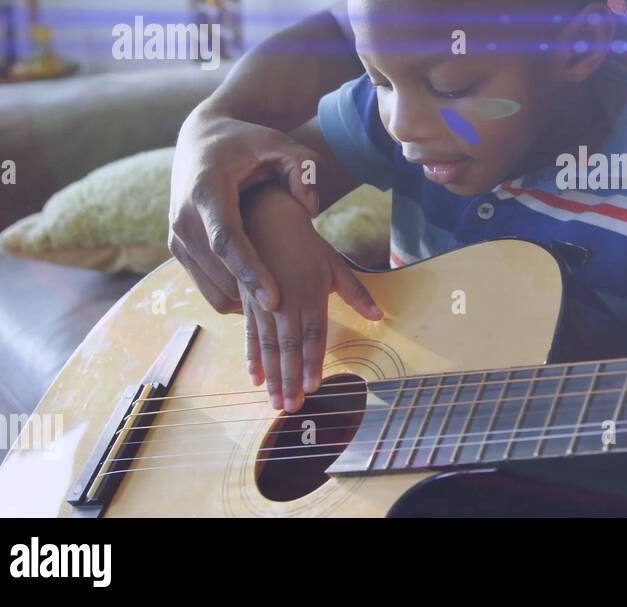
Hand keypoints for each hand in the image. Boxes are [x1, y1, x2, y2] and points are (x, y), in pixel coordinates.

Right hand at [168, 108, 322, 313]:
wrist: (201, 138)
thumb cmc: (246, 142)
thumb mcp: (279, 143)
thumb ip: (303, 166)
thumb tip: (311, 209)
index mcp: (206, 190)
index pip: (226, 240)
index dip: (250, 272)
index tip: (274, 300)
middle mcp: (183, 215)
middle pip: (217, 270)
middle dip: (250, 297)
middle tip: (288, 318)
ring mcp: (176, 234)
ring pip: (209, 285)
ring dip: (242, 302)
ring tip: (280, 309)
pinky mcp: (176, 247)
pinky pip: (204, 285)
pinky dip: (231, 296)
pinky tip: (261, 297)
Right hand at [239, 187, 382, 411]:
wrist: (264, 218)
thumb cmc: (305, 244)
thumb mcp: (335, 265)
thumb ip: (356, 293)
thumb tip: (380, 316)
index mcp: (310, 294)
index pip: (313, 335)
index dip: (312, 362)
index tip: (313, 386)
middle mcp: (285, 303)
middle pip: (289, 347)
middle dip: (290, 379)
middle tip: (291, 408)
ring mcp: (263, 304)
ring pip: (268, 347)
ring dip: (273, 376)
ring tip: (275, 402)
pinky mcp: (246, 303)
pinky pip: (250, 335)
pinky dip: (252, 358)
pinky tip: (254, 378)